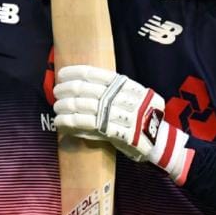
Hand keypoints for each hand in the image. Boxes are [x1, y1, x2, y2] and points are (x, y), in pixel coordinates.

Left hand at [53, 65, 193, 184]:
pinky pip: (89, 125)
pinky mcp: (119, 132)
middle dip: (67, 89)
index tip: (62, 74)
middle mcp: (123, 98)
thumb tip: (79, 85)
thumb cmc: (140, 118)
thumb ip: (110, 91)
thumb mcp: (130, 97)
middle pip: (88, 89)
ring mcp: (122, 115)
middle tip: (56, 91)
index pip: (96, 74)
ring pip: (86, 106)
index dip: (76, 73)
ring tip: (57, 107)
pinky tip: (60, 121)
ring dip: (66, 106)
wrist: (159, 141)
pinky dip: (71, 122)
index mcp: (126, 86)